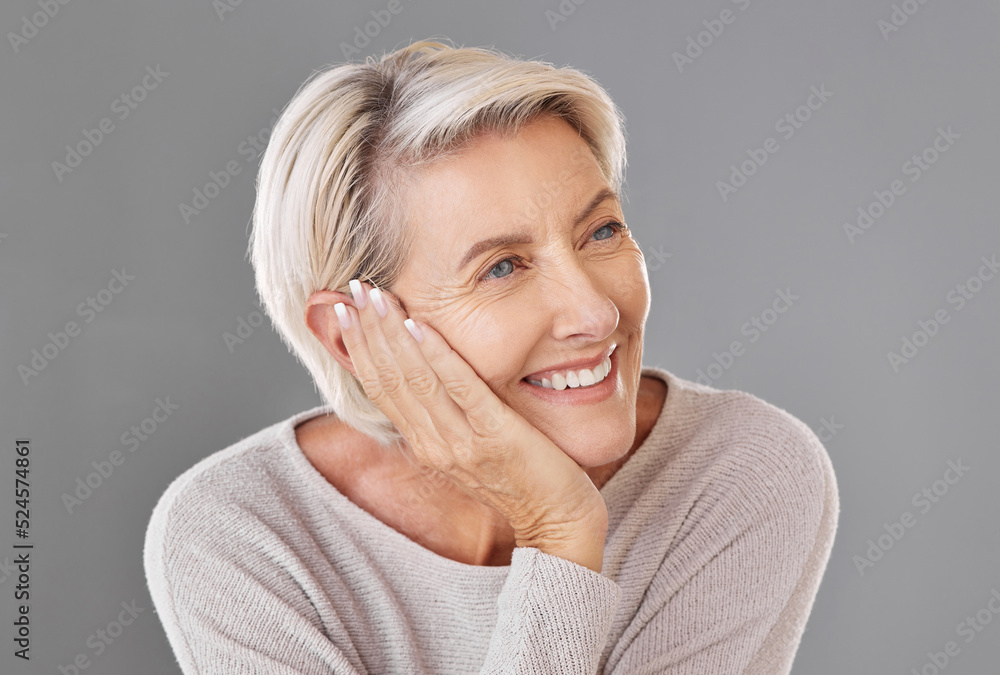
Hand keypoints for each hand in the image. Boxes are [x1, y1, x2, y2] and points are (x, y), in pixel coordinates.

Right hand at [333, 279, 608, 570]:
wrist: (558, 523)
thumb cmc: (523, 479)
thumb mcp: (472, 447)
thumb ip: (448, 416)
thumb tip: (431, 378)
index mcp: (425, 444)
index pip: (381, 388)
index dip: (360, 347)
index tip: (346, 309)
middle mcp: (434, 444)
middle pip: (389, 379)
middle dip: (368, 331)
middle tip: (354, 288)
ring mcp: (462, 442)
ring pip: (415, 379)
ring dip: (392, 334)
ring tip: (376, 296)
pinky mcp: (495, 436)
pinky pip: (460, 389)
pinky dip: (436, 355)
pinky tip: (419, 325)